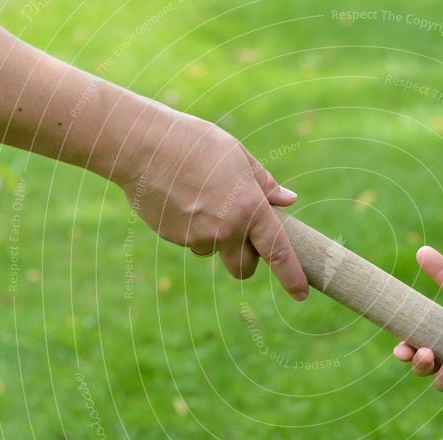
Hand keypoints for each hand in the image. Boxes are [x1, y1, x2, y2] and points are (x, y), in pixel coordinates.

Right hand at [113, 107, 307, 300]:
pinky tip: (178, 195)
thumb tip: (288, 200)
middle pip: (244, 268)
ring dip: (214, 236)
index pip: (278, 252)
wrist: (140, 145)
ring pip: (214, 250)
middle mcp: (226, 230)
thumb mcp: (237, 155)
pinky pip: (190, 240)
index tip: (302, 294)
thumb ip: (264, 184)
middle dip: (245, 259)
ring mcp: (197, 238)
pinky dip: (190, 226)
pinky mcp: (173, 238)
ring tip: (198, 195)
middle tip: (239, 232)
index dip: (292, 276)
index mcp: (249, 208)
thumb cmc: (194, 142)